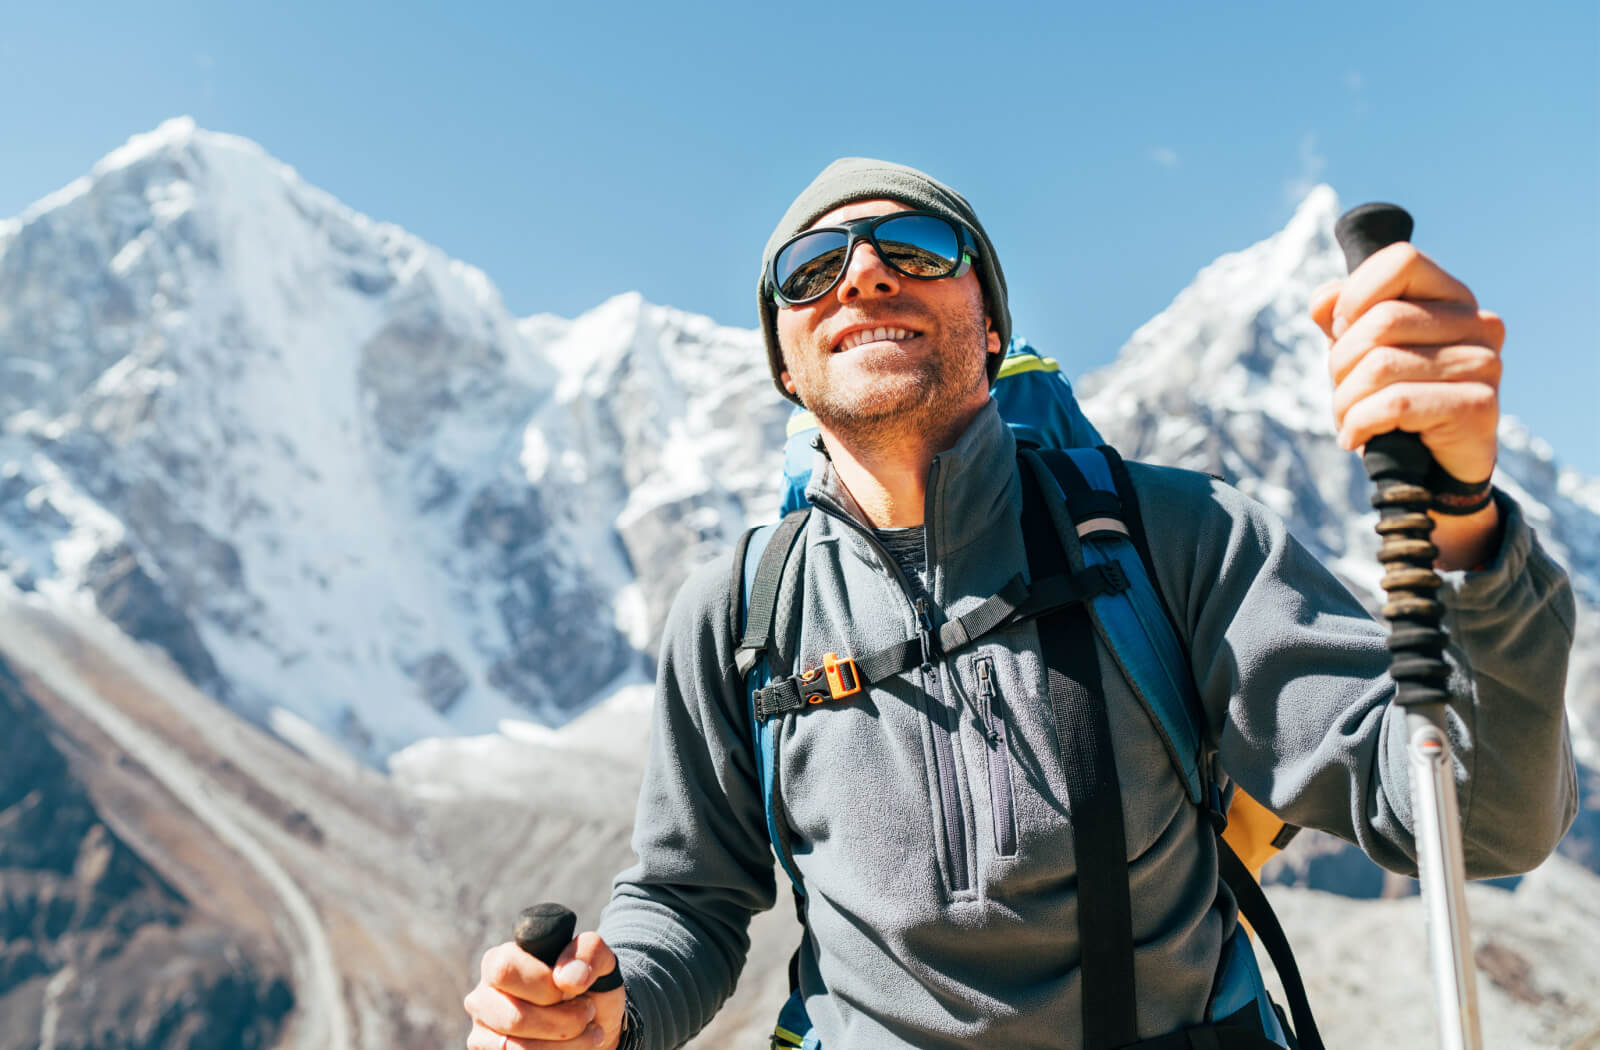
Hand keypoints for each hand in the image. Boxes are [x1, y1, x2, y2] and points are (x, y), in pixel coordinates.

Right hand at [464, 931, 625, 1048]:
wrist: (591, 1025)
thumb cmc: (589, 988)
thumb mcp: (599, 962)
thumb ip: (588, 953)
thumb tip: (567, 978)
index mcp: (501, 960)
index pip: (505, 969)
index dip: (545, 985)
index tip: (573, 990)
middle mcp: (483, 996)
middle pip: (513, 1018)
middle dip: (562, 1022)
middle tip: (587, 1014)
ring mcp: (482, 1031)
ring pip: (517, 1049)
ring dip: (564, 1045)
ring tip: (587, 1033)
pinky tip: (572, 1048)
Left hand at [1311, 242, 1505, 568]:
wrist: (1431, 473)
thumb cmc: (1395, 404)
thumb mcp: (1360, 355)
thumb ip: (1342, 320)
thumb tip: (1323, 299)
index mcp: (1451, 298)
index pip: (1400, 260)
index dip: (1355, 294)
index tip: (1340, 329)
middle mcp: (1478, 323)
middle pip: (1381, 319)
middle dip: (1340, 362)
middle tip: (1341, 391)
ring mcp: (1484, 363)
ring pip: (1380, 365)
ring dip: (1344, 400)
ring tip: (1348, 419)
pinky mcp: (1478, 405)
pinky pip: (1394, 403)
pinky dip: (1359, 424)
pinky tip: (1355, 437)